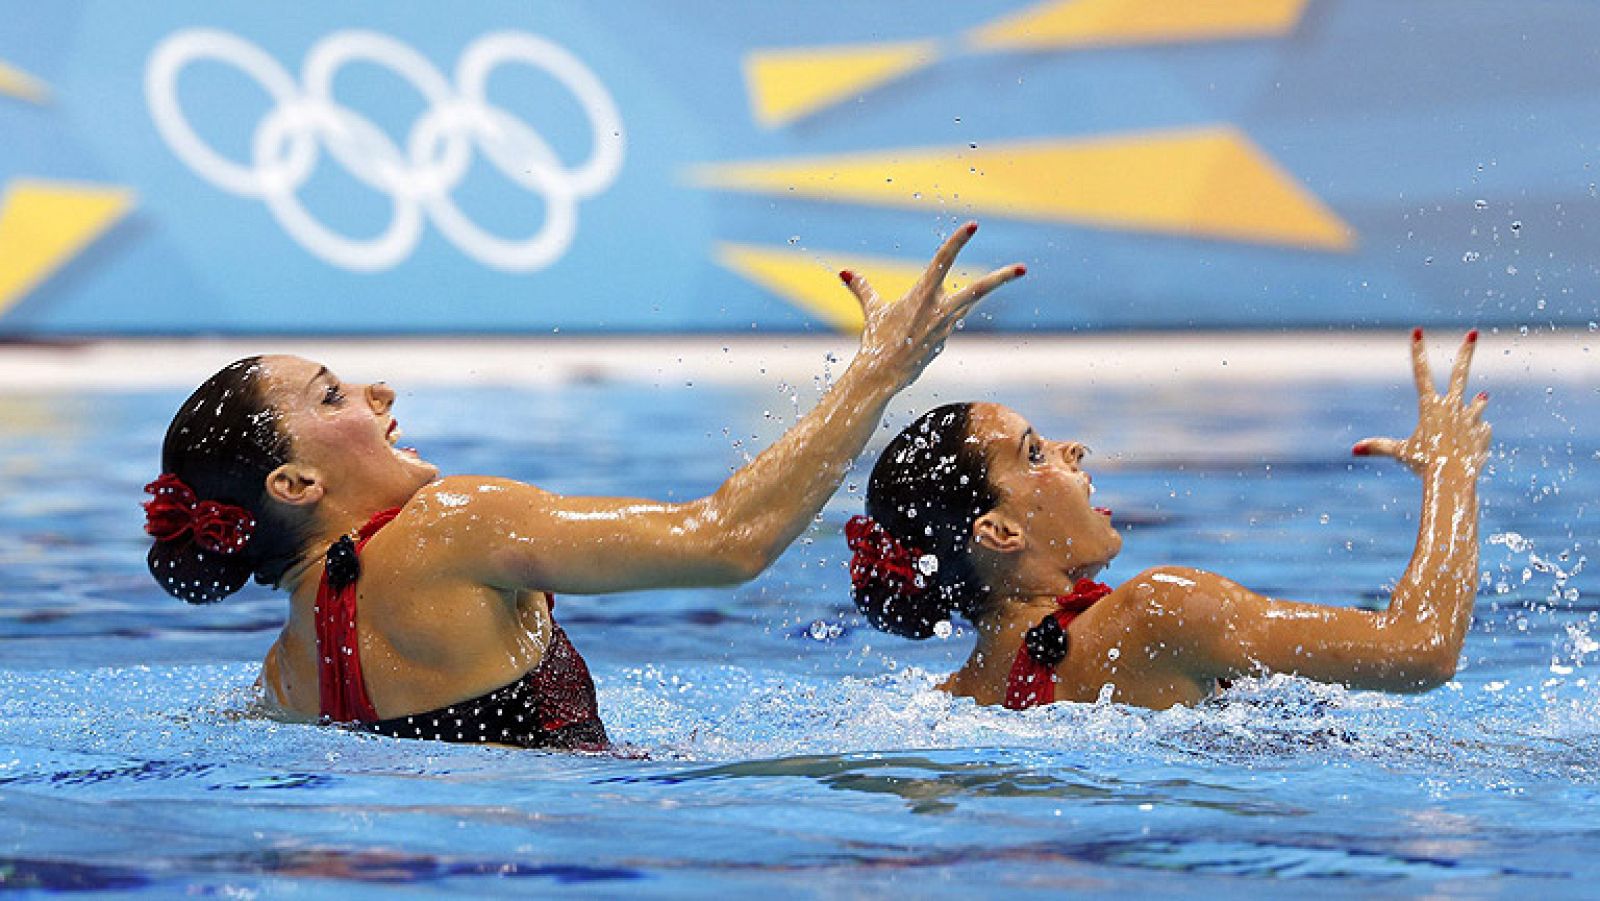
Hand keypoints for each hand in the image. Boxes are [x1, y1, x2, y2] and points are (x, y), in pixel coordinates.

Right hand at [840, 221, 1024, 384]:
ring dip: (979, 292)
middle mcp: (939, 309)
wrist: (882, 376)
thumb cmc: (876, 340)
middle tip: (1023, 268)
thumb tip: (845, 272)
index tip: (973, 226)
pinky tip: (921, 333)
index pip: (943, 260)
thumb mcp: (872, 310)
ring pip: (967, 304)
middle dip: (1001, 278)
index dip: (958, 241)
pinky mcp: (945, 340)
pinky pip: (948, 322)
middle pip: (977, 290)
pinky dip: (940, 319)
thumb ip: (861, 288)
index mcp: (922, 295)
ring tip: (995, 282)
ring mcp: (946, 327)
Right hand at [1353, 329, 1491, 473]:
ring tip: (1480, 399)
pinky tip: (1470, 446)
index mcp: (1429, 406)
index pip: (1420, 373)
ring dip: (1476, 403)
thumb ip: (1379, 447)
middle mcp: (1452, 406)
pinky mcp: (1482, 432)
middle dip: (1466, 352)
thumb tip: (1354, 450)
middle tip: (1473, 333)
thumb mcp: (1399, 453)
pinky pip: (1480, 429)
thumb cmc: (1423, 464)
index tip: (1417, 331)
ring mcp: (1470, 417)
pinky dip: (1475, 435)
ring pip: (1476, 403)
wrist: (1452, 478)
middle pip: (1460, 373)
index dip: (1417, 351)